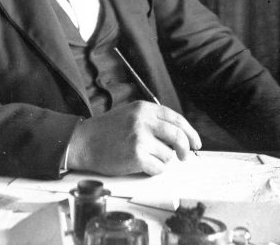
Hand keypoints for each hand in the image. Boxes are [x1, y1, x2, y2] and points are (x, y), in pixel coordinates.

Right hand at [65, 101, 201, 175]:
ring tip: (144, 157)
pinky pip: (158, 168)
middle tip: (184, 157)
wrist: (83, 142)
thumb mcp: (130, 114)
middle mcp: (143, 121)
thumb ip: (152, 120)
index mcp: (144, 109)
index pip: (176, 119)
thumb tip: (178, 136)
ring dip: (161, 160)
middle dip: (185, 149)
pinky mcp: (136, 155)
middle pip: (178, 136)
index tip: (196, 143)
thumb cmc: (106, 131)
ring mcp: (140, 138)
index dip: (190, 132)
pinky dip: (153, 170)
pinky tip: (139, 165)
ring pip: (168, 155)